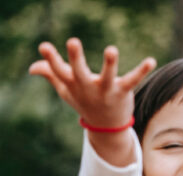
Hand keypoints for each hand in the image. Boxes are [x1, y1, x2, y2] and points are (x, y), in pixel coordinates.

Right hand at [28, 38, 155, 128]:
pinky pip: (132, 80)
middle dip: (76, 57)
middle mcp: (87, 88)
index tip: (43, 46)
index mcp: (73, 85)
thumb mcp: (66, 90)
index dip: (51, 59)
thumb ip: (51, 74)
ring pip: (107, 77)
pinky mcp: (122, 92)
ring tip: (111, 49)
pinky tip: (151, 60)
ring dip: (110, 64)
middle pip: (79, 72)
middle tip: (72, 41)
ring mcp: (105, 91)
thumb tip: (32, 68)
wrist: (105, 127)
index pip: (59, 71)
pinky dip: (142, 71)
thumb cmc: (84, 102)